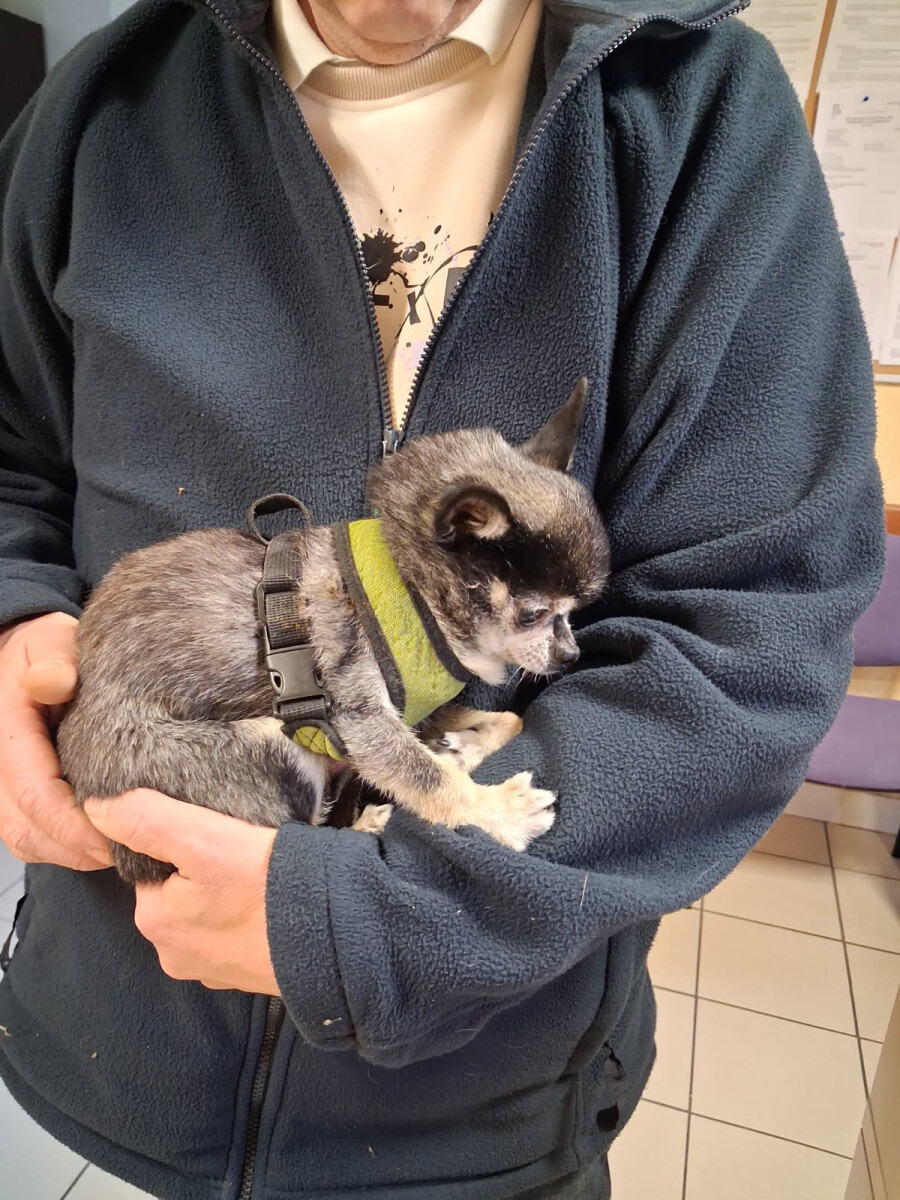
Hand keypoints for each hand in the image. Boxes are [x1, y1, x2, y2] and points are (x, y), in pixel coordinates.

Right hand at [0, 612, 111, 869]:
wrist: (27, 657)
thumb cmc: (44, 650)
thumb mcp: (50, 640)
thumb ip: (53, 659)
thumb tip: (54, 680)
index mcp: (6, 732)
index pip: (35, 793)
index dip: (75, 822)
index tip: (118, 832)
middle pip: (28, 828)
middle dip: (79, 847)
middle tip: (132, 850)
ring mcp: (2, 786)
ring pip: (28, 840)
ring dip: (72, 853)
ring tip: (121, 849)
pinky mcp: (14, 798)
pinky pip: (31, 838)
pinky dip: (64, 848)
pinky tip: (102, 842)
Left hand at [84, 791, 279, 993]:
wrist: (332, 935)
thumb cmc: (264, 884)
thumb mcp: (201, 837)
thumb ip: (146, 819)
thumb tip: (95, 807)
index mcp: (155, 921)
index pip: (150, 871)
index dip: (177, 846)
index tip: (212, 833)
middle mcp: (175, 956)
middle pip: (178, 896)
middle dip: (202, 875)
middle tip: (240, 852)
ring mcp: (213, 972)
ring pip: (208, 918)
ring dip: (225, 900)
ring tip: (258, 877)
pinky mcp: (247, 978)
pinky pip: (236, 938)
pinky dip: (248, 921)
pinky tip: (269, 906)